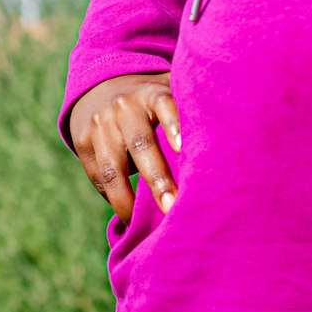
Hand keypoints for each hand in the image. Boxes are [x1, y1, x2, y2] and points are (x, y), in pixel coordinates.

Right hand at [69, 72, 181, 222]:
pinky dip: (113, 199)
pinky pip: (99, 177)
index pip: (164, 104)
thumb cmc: (150, 97)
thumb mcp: (167, 88)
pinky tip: (128, 217)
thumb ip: (190, 104)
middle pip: (141, 144)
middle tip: (172, 207)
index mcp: (151, 93)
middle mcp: (124, 108)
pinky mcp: (83, 144)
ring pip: (113, 168)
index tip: (183, 148)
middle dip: (157, 178)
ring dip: (127, 201)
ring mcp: (100, 126)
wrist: (98, 85)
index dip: (174, 124)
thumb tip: (228, 134)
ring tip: (142, 226)